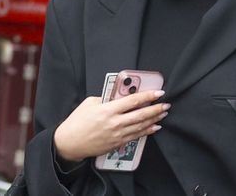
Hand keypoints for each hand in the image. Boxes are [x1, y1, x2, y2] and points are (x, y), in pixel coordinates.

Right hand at [54, 90, 168, 161]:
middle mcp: (114, 123)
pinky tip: (154, 127)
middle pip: (140, 115)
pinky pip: (135, 136)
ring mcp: (116, 135)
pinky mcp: (116, 144)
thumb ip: (106, 98)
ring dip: (154, 119)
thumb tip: (118, 95)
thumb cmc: (77, 121)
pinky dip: (146, 131)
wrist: (69, 143)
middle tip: (166, 104)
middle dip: (156, 109)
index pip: (133, 101)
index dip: (148, 96)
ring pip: (140, 126)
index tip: (158, 92)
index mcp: (108, 110)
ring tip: (163, 113)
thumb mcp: (90, 103)